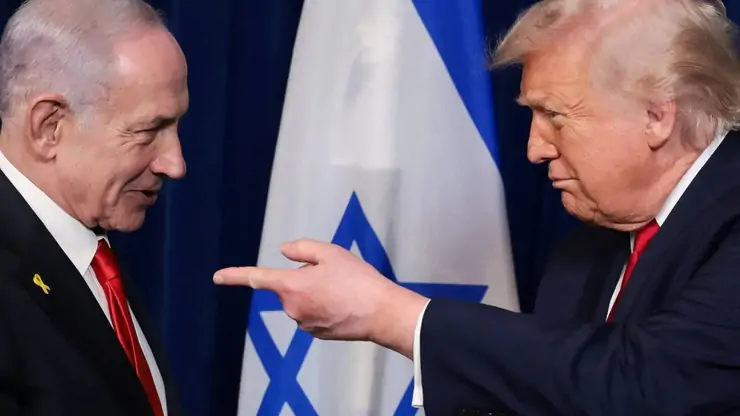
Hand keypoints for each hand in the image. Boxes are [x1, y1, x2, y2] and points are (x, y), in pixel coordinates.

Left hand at [213, 239, 427, 357]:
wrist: (382, 313)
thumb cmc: (358, 280)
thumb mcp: (330, 253)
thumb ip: (302, 248)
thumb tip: (284, 252)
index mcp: (291, 286)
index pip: (256, 278)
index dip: (235, 275)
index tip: (217, 276)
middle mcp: (292, 308)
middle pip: (289, 286)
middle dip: (304, 276)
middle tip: (333, 272)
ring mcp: (305, 324)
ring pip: (302, 300)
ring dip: (315, 291)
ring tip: (344, 289)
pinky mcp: (318, 333)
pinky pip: (313, 313)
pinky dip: (324, 305)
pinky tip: (345, 302)